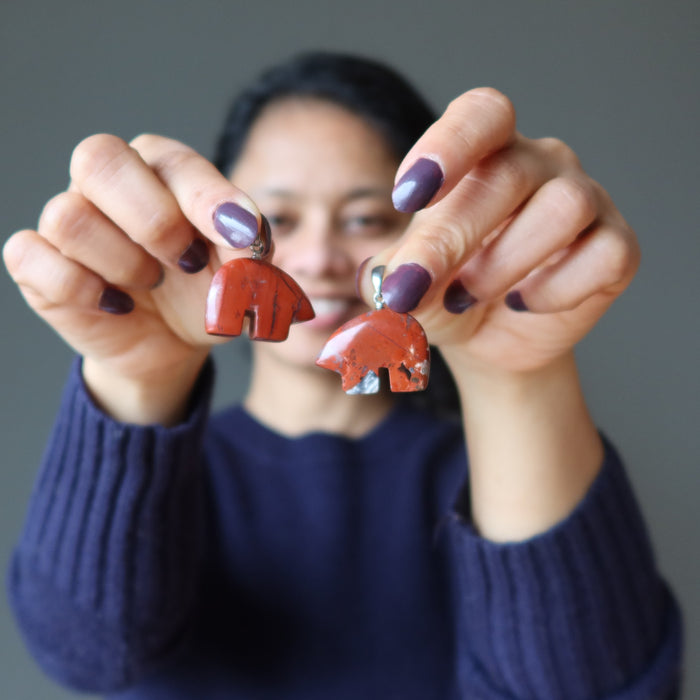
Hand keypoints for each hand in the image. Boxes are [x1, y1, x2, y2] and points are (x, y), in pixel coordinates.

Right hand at [3, 134, 262, 422]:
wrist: (174, 344)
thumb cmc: (205, 292)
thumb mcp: (240, 274)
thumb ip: (250, 248)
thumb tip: (248, 235)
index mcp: (159, 171)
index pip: (172, 161)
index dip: (207, 197)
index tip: (240, 235)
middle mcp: (106, 186)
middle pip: (98, 159)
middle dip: (154, 220)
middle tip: (187, 260)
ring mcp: (67, 223)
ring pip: (67, 216)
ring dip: (123, 262)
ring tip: (153, 284)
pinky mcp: (38, 265)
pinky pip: (31, 256)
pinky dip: (79, 287)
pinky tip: (117, 305)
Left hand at [359, 88, 639, 379]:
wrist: (488, 338)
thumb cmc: (446, 293)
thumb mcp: (411, 284)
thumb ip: (397, 275)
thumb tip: (395, 280)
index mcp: (486, 152)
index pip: (481, 115)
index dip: (448, 146)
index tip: (408, 196)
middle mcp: (540, 165)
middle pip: (510, 173)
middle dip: (455, 236)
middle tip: (415, 285)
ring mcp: (586, 201)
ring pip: (564, 208)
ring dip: (504, 263)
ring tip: (466, 296)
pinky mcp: (617, 246)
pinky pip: (605, 254)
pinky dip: (556, 289)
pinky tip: (522, 303)